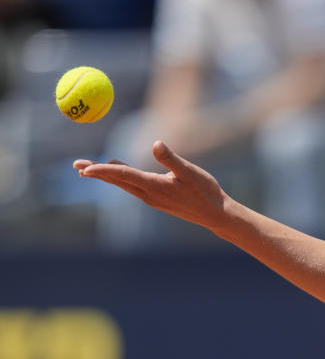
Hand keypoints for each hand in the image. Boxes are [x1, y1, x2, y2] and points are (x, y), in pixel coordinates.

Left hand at [74, 141, 236, 230]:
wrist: (216, 215)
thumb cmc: (206, 192)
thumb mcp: (192, 172)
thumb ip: (172, 159)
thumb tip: (156, 143)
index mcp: (155, 187)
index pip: (123, 176)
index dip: (102, 170)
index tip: (85, 168)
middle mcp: (149, 195)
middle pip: (117, 182)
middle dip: (95, 173)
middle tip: (75, 166)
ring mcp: (152, 199)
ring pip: (123, 185)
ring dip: (105, 176)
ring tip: (87, 169)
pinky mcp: (157, 199)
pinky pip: (133, 187)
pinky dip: (120, 178)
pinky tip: (116, 171)